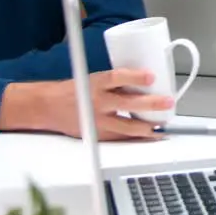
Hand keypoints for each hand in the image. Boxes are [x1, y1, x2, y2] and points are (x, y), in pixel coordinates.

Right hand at [36, 69, 173, 140]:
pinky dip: (135, 137)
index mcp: (95, 83)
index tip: (151, 77)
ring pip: (127, 125)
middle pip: (128, 103)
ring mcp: (97, 120)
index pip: (117, 77)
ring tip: (162, 126)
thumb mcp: (93, 79)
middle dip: (151, 104)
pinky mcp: (96, 134)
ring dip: (147, 126)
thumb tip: (145, 84)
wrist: (48, 106)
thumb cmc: (74, 90)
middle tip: (167, 102)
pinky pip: (120, 137)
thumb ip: (115, 83)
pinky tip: (148, 136)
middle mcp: (97, 101)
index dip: (135, 77)